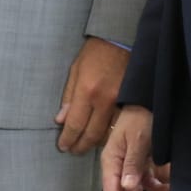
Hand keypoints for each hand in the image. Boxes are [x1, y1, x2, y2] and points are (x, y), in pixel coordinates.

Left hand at [54, 37, 129, 154]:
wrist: (120, 40)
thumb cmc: (94, 52)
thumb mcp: (75, 70)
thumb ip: (69, 96)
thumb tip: (60, 120)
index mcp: (87, 91)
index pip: (75, 124)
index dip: (68, 139)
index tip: (62, 146)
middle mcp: (104, 100)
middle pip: (92, 134)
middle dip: (80, 146)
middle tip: (72, 150)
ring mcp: (119, 103)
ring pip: (107, 133)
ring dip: (94, 143)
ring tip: (84, 146)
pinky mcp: (130, 103)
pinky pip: (117, 125)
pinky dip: (108, 134)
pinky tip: (101, 137)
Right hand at [101, 105, 169, 190]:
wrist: (151, 101)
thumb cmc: (140, 114)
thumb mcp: (137, 139)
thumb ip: (132, 163)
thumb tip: (126, 186)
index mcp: (111, 159)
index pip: (111, 190)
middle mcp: (119, 165)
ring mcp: (130, 165)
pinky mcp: (142, 164)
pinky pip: (148, 183)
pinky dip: (158, 188)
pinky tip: (167, 187)